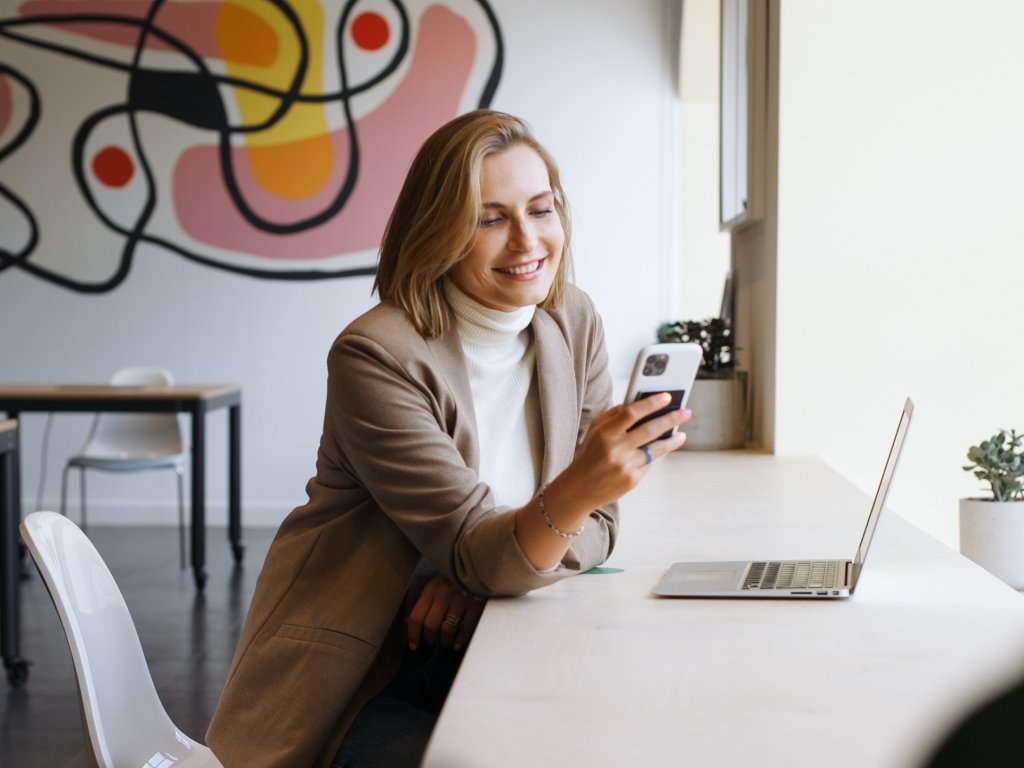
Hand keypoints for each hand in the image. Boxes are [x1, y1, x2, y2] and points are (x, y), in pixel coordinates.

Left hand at [405, 575, 484, 651]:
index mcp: (431, 589)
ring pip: (447, 630)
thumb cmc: (455, 578)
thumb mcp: (437, 584)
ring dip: (445, 641)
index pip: (416, 617)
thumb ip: (424, 601)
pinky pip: (465, 629)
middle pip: (431, 626)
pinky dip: (461, 639)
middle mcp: (443, 595)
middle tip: (431, 644)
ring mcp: (460, 601)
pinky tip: (458, 643)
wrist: (479, 565)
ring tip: (445, 644)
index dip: (413, 635)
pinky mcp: (476, 606)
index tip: (413, 646)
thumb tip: (408, 622)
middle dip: (429, 639)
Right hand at [560, 394, 689, 510]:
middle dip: (671, 419)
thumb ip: (613, 415)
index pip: (631, 413)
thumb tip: (638, 403)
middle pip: (649, 430)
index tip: (666, 397)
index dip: (650, 403)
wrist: (580, 488)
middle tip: (686, 412)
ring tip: (681, 434)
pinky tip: (660, 450)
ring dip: (672, 440)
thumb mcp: (594, 431)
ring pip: (655, 449)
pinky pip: (649, 463)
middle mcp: (615, 449)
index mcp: (605, 433)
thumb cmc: (590, 455)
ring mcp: (625, 466)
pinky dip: (654, 455)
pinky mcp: (632, 480)